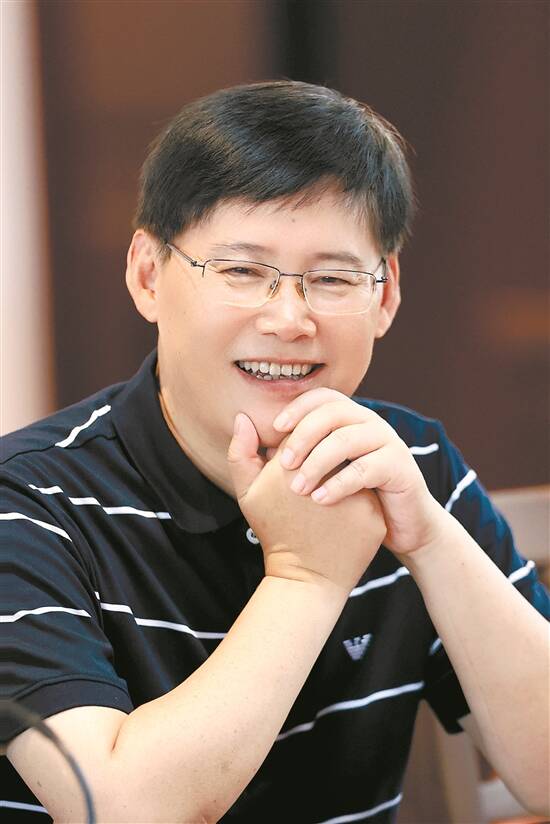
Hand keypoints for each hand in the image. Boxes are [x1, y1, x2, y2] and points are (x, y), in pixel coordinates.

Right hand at [227, 412, 386, 597]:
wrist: (305, 579)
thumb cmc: (275, 533)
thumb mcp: (248, 494)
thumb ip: (240, 453)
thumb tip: (243, 417)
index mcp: (292, 468)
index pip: (304, 435)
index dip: (300, 452)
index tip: (297, 471)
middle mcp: (323, 477)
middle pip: (330, 447)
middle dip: (324, 460)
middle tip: (315, 487)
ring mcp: (351, 495)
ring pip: (352, 465)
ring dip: (345, 474)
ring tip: (332, 497)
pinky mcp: (373, 514)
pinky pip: (370, 490)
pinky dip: (360, 495)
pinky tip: (348, 512)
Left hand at [270, 388, 442, 555]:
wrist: (399, 526)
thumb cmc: (352, 498)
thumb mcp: (318, 474)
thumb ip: (284, 455)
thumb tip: (244, 425)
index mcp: (350, 419)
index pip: (322, 397)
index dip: (297, 407)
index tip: (274, 429)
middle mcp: (370, 423)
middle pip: (333, 413)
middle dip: (303, 436)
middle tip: (282, 464)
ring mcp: (388, 442)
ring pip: (347, 439)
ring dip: (317, 462)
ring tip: (298, 488)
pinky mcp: (401, 467)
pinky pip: (367, 468)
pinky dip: (340, 483)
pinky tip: (321, 499)